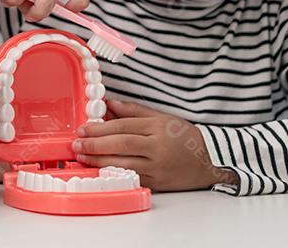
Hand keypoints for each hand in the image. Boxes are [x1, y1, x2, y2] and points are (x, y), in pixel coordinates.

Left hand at [71, 98, 238, 191]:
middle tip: (76, 143)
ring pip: (123, 164)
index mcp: (157, 128)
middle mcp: (157, 147)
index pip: (123, 127)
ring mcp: (157, 167)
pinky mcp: (158, 183)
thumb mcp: (162, 117)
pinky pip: (132, 178)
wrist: (211, 160)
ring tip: (82, 157)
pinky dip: (114, 175)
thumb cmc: (185, 136)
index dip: (100, 128)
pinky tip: (99, 171)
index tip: (83, 129)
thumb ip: (134, 111)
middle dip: (95, 145)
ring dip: (99, 161)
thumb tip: (109, 104)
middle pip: (121, 145)